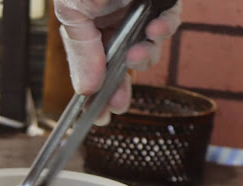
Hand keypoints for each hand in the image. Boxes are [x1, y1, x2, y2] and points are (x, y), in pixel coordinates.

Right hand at [54, 0, 181, 124]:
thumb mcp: (72, 10)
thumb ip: (80, 49)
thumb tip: (86, 90)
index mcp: (89, 26)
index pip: (94, 69)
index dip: (98, 96)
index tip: (99, 117)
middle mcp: (115, 23)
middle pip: (123, 67)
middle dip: (121, 88)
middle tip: (118, 103)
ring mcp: (139, 14)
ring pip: (148, 51)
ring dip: (144, 58)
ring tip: (136, 53)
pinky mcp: (161, 3)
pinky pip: (169, 23)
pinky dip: (165, 30)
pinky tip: (154, 29)